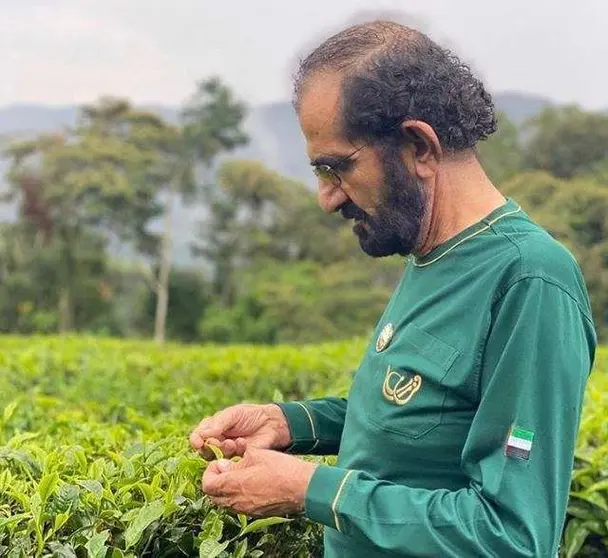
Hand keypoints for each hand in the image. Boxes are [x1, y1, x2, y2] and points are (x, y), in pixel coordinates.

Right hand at [189, 403, 291, 459]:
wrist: (271, 424)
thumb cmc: (251, 415)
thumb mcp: (233, 414)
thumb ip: (218, 424)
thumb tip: (202, 435)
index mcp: (213, 427)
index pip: (197, 435)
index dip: (195, 440)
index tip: (198, 443)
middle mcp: (217, 440)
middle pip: (203, 449)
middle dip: (210, 447)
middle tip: (218, 442)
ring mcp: (226, 452)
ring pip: (215, 457)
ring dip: (223, 450)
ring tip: (234, 442)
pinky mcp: (237, 461)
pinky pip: (229, 463)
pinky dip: (234, 454)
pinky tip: (243, 445)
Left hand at [201, 447, 317, 516]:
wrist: (302, 486)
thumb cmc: (280, 467)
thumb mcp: (255, 455)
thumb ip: (235, 461)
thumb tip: (223, 465)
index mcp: (234, 484)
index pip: (207, 485)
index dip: (209, 472)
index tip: (219, 463)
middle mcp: (237, 501)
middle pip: (213, 496)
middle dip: (215, 482)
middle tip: (225, 469)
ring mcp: (247, 510)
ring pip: (225, 503)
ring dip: (225, 489)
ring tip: (238, 475)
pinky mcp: (256, 513)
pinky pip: (238, 507)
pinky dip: (237, 496)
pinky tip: (249, 484)